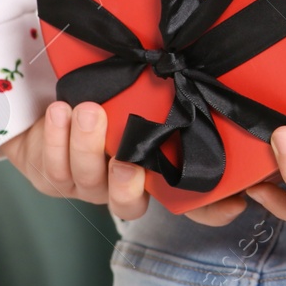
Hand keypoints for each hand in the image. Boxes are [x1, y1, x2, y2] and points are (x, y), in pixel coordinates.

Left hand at [0, 100, 247, 226]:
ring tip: (87, 111)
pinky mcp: (52, 179)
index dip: (213, 210)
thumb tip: (209, 76)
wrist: (54, 100)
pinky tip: (59, 112)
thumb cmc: (109, 97)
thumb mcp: (141, 95)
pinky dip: (54, 138)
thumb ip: (168, 97)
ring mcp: (87, 186)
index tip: (233, 203)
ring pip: (86, 180)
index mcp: (155, 174)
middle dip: (125, 182)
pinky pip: (52, 168)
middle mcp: (123, 187)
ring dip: (86, 145)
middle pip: (128, 203)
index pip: (191, 204)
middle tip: (125, 156)